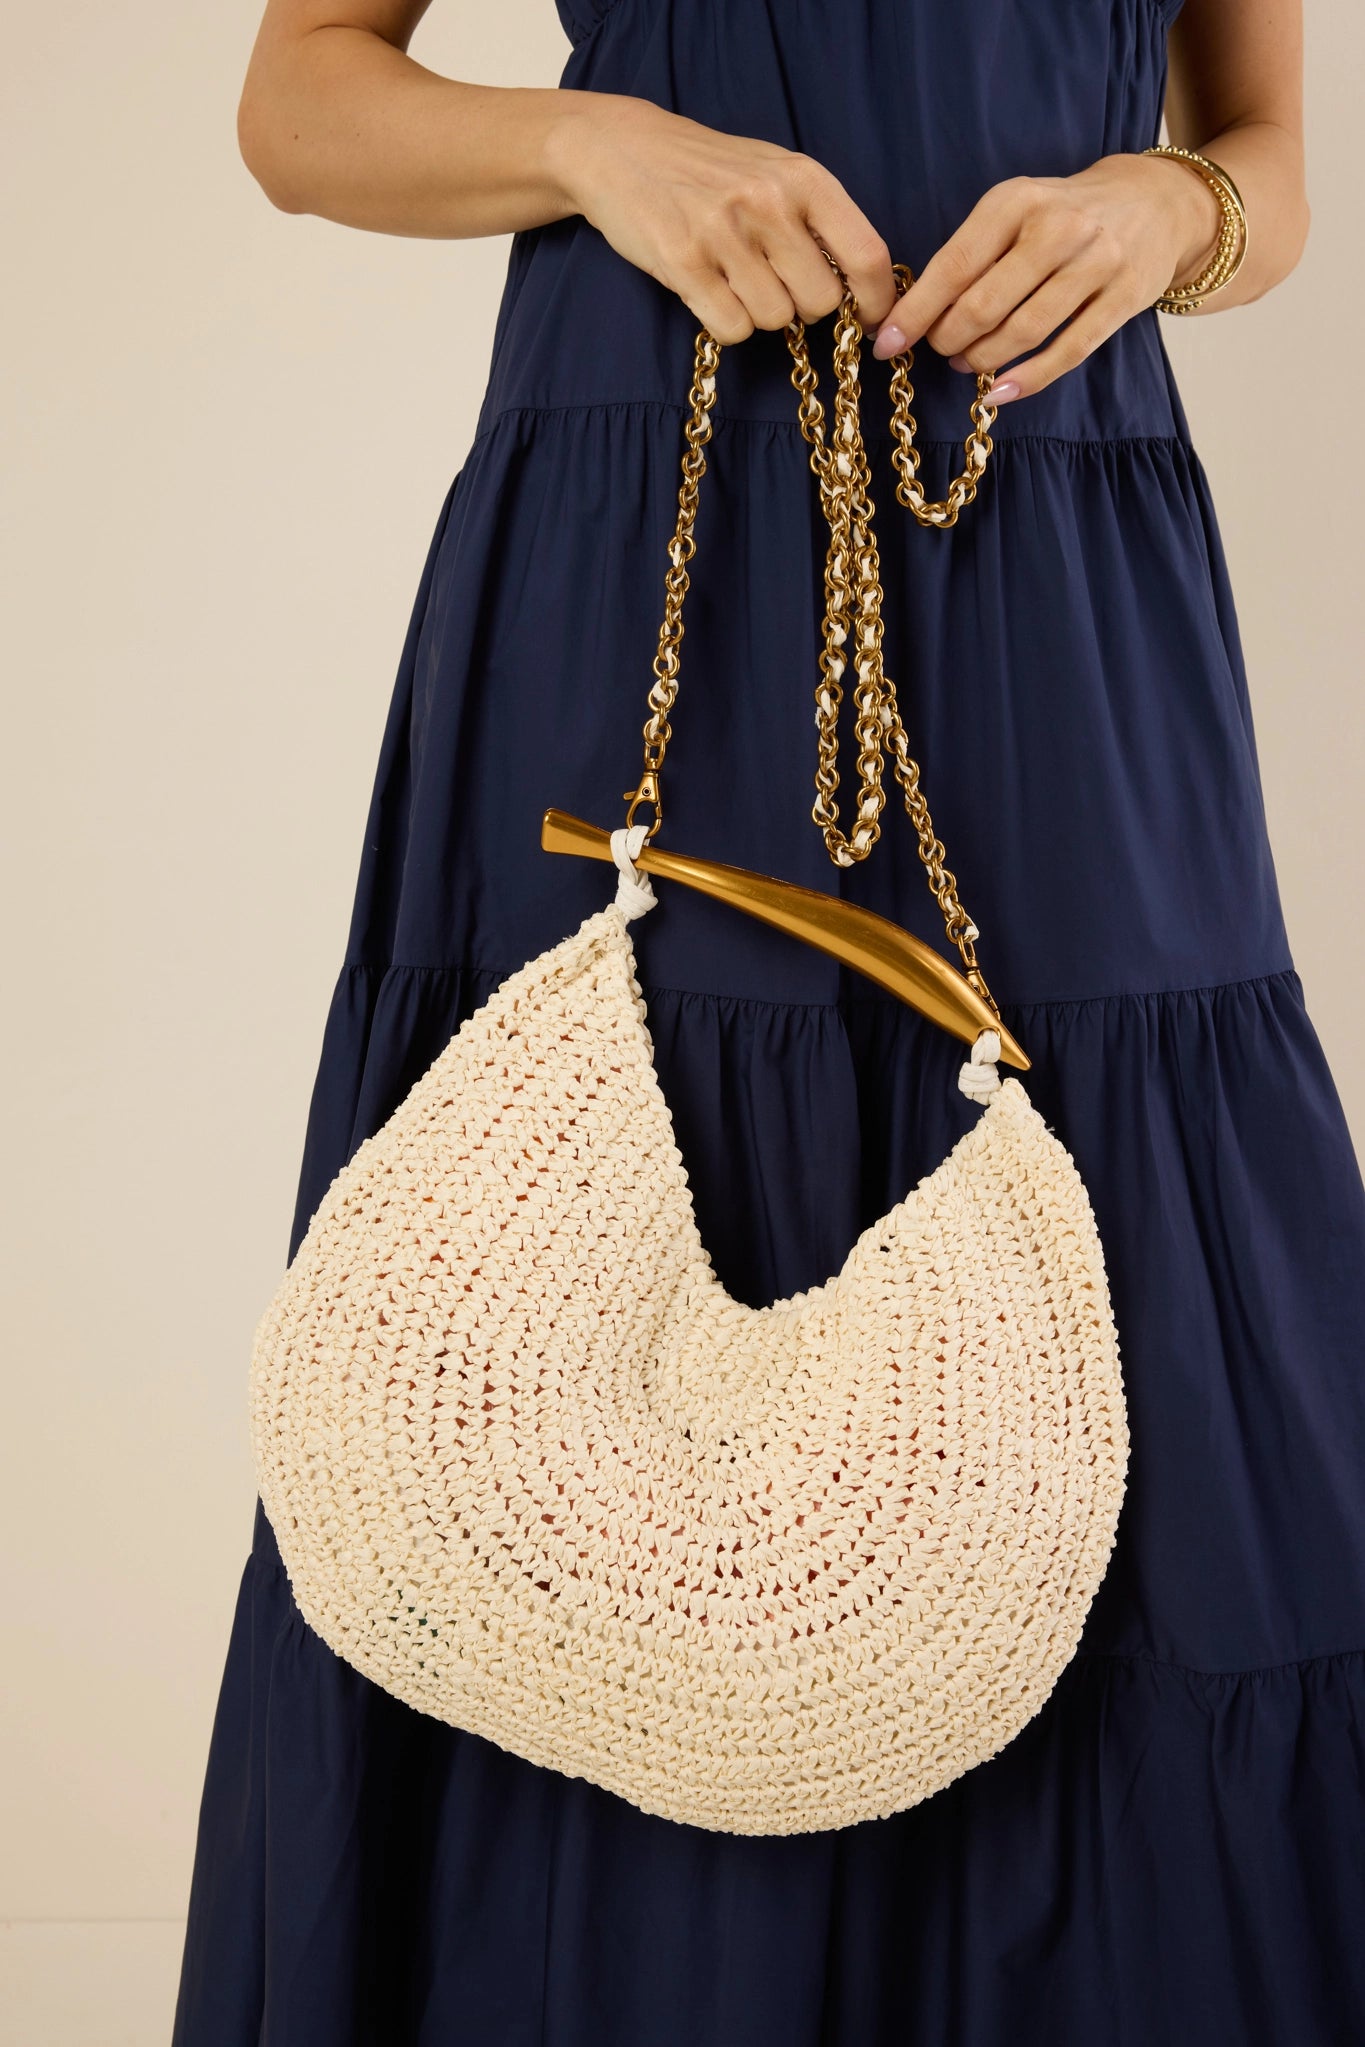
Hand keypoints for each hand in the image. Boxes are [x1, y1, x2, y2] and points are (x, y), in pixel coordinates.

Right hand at [547, 94, 898, 341]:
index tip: (872, 320)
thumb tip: (864, 290)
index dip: (878, 300)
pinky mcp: (685, 264)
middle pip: (820, 301)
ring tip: (732, 277)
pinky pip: (732, 328)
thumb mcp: (774, 173)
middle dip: (801, 304)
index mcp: (803, 178)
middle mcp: (769, 203)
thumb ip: (819, 221)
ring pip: (774, 319)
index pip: (867, 254)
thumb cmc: (708, 171)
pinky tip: (710, 291)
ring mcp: (725, 233)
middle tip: (773, 281)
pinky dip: (725, 323)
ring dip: (758, 313)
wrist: (623, 151)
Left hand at [869, 153, 1222, 402]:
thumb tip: (912, 313)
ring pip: (1022, 332)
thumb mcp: (1015, 209)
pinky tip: (999, 392)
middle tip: (940, 349)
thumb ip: (971, 252)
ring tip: (966, 363)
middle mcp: (1058, 228)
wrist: (1153, 202)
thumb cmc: (1063, 214)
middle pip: (983, 306)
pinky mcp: (1124, 299)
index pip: (954, 266)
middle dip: (948, 339)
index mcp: (1017, 201)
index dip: (916, 312)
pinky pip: (1067, 351)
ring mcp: (1095, 264)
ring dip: (982, 359)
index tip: (887, 344)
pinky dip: (1026, 379)